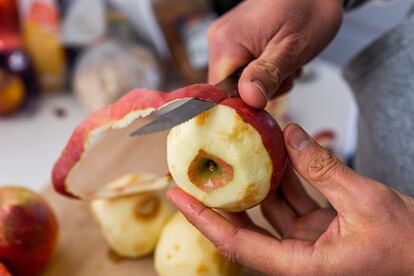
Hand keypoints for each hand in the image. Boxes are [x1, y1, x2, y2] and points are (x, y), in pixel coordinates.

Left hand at [168, 124, 413, 274]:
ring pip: (271, 208)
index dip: (204, 219)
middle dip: (221, 198)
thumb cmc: (409, 246)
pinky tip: (277, 154)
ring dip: (256, 181)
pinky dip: (285, 178)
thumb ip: (324, 168)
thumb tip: (292, 136)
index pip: (238, 243)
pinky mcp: (321, 228)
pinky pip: (293, 201)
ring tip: (235, 154)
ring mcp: (309, 242)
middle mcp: (298, 257)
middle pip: (246, 226)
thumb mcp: (365, 201)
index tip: (178, 196)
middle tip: (198, 172)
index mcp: (302, 266)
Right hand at [208, 0, 342, 107]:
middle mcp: (220, 41)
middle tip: (285, 73)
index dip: (243, 103)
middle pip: (230, 88)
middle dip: (260, 90)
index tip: (267, 99)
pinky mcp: (237, 43)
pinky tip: (281, 59)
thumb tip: (250, 99)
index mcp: (226, 42)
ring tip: (286, 63)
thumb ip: (268, 74)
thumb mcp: (291, 48)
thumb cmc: (308, 10)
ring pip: (241, 82)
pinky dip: (266, 72)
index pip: (220, 91)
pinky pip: (245, 71)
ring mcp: (227, 41)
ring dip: (267, 82)